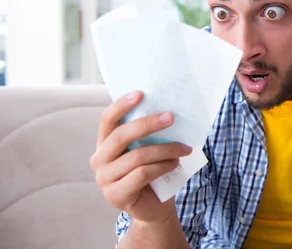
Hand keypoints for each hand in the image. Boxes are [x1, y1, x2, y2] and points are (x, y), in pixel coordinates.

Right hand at [89, 91, 192, 222]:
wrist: (154, 206)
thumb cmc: (153, 172)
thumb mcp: (149, 148)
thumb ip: (149, 133)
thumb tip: (167, 110)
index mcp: (104, 144)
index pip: (107, 120)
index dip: (121, 105)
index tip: (140, 93)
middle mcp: (99, 160)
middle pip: (122, 135)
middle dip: (148, 124)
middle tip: (171, 117)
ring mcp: (104, 179)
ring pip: (137, 156)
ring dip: (165, 149)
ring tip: (184, 148)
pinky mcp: (115, 195)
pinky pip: (142, 174)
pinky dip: (163, 166)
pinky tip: (175, 163)